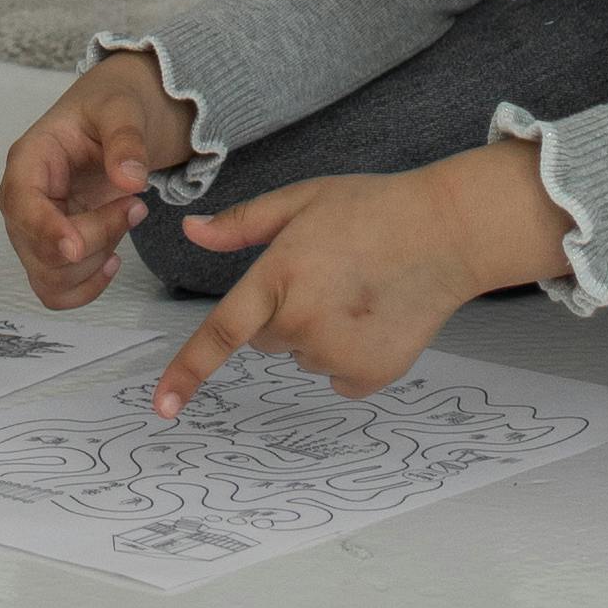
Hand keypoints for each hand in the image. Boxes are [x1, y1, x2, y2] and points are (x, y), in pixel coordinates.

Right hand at [0, 53, 190, 306]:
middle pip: (40, 249)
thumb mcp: (123, 108)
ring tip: (126, 218)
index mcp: (29, 160)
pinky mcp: (50, 251)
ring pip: (50, 277)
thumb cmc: (110, 108)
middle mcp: (21, 201)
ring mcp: (33, 231)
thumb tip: (130, 180)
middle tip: (136, 205)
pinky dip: (88, 287)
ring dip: (95, 261)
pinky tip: (114, 258)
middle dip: (94, 238)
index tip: (75, 247)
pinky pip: (57, 291)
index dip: (44, 230)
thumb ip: (126, 139)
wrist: (115, 120)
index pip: (21, 205)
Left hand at [151, 142, 562, 416]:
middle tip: (327, 273)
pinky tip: (376, 317)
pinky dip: (350, 354)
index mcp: (279, 277)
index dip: (188, 372)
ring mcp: (337, 356)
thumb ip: (243, 223)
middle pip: (267, 337)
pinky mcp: (368, 376)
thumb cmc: (371, 208)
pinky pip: (338, 375)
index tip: (162, 408)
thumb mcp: (302, 200)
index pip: (221, 334)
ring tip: (359, 289)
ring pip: (304, 355)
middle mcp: (302, 323)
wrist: (445, 233)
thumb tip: (192, 231)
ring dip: (319, 331)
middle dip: (284, 311)